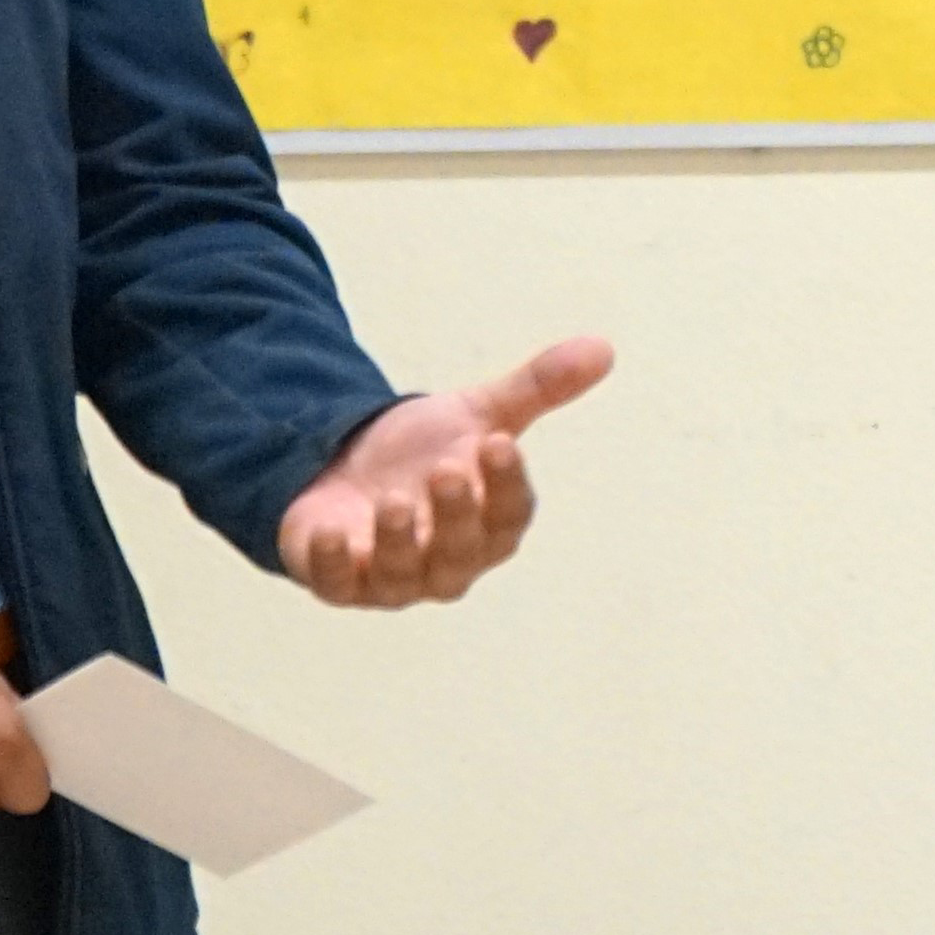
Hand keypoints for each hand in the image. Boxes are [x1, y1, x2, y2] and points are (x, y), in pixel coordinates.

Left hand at [279, 336, 613, 607]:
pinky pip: (336, 586)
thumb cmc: (423, 453)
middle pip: (461, 553)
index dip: (505, 485)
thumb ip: (536, 389)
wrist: (347, 467)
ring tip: (395, 502)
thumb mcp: (477, 414)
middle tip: (446, 470)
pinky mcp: (337, 580)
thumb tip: (604, 347)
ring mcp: (391, 578)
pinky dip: (333, 566)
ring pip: (403, 577)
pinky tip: (330, 535)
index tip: (499, 443)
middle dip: (456, 516)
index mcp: (488, 526)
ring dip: (400, 543)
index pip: (508, 517)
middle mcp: (446, 563)